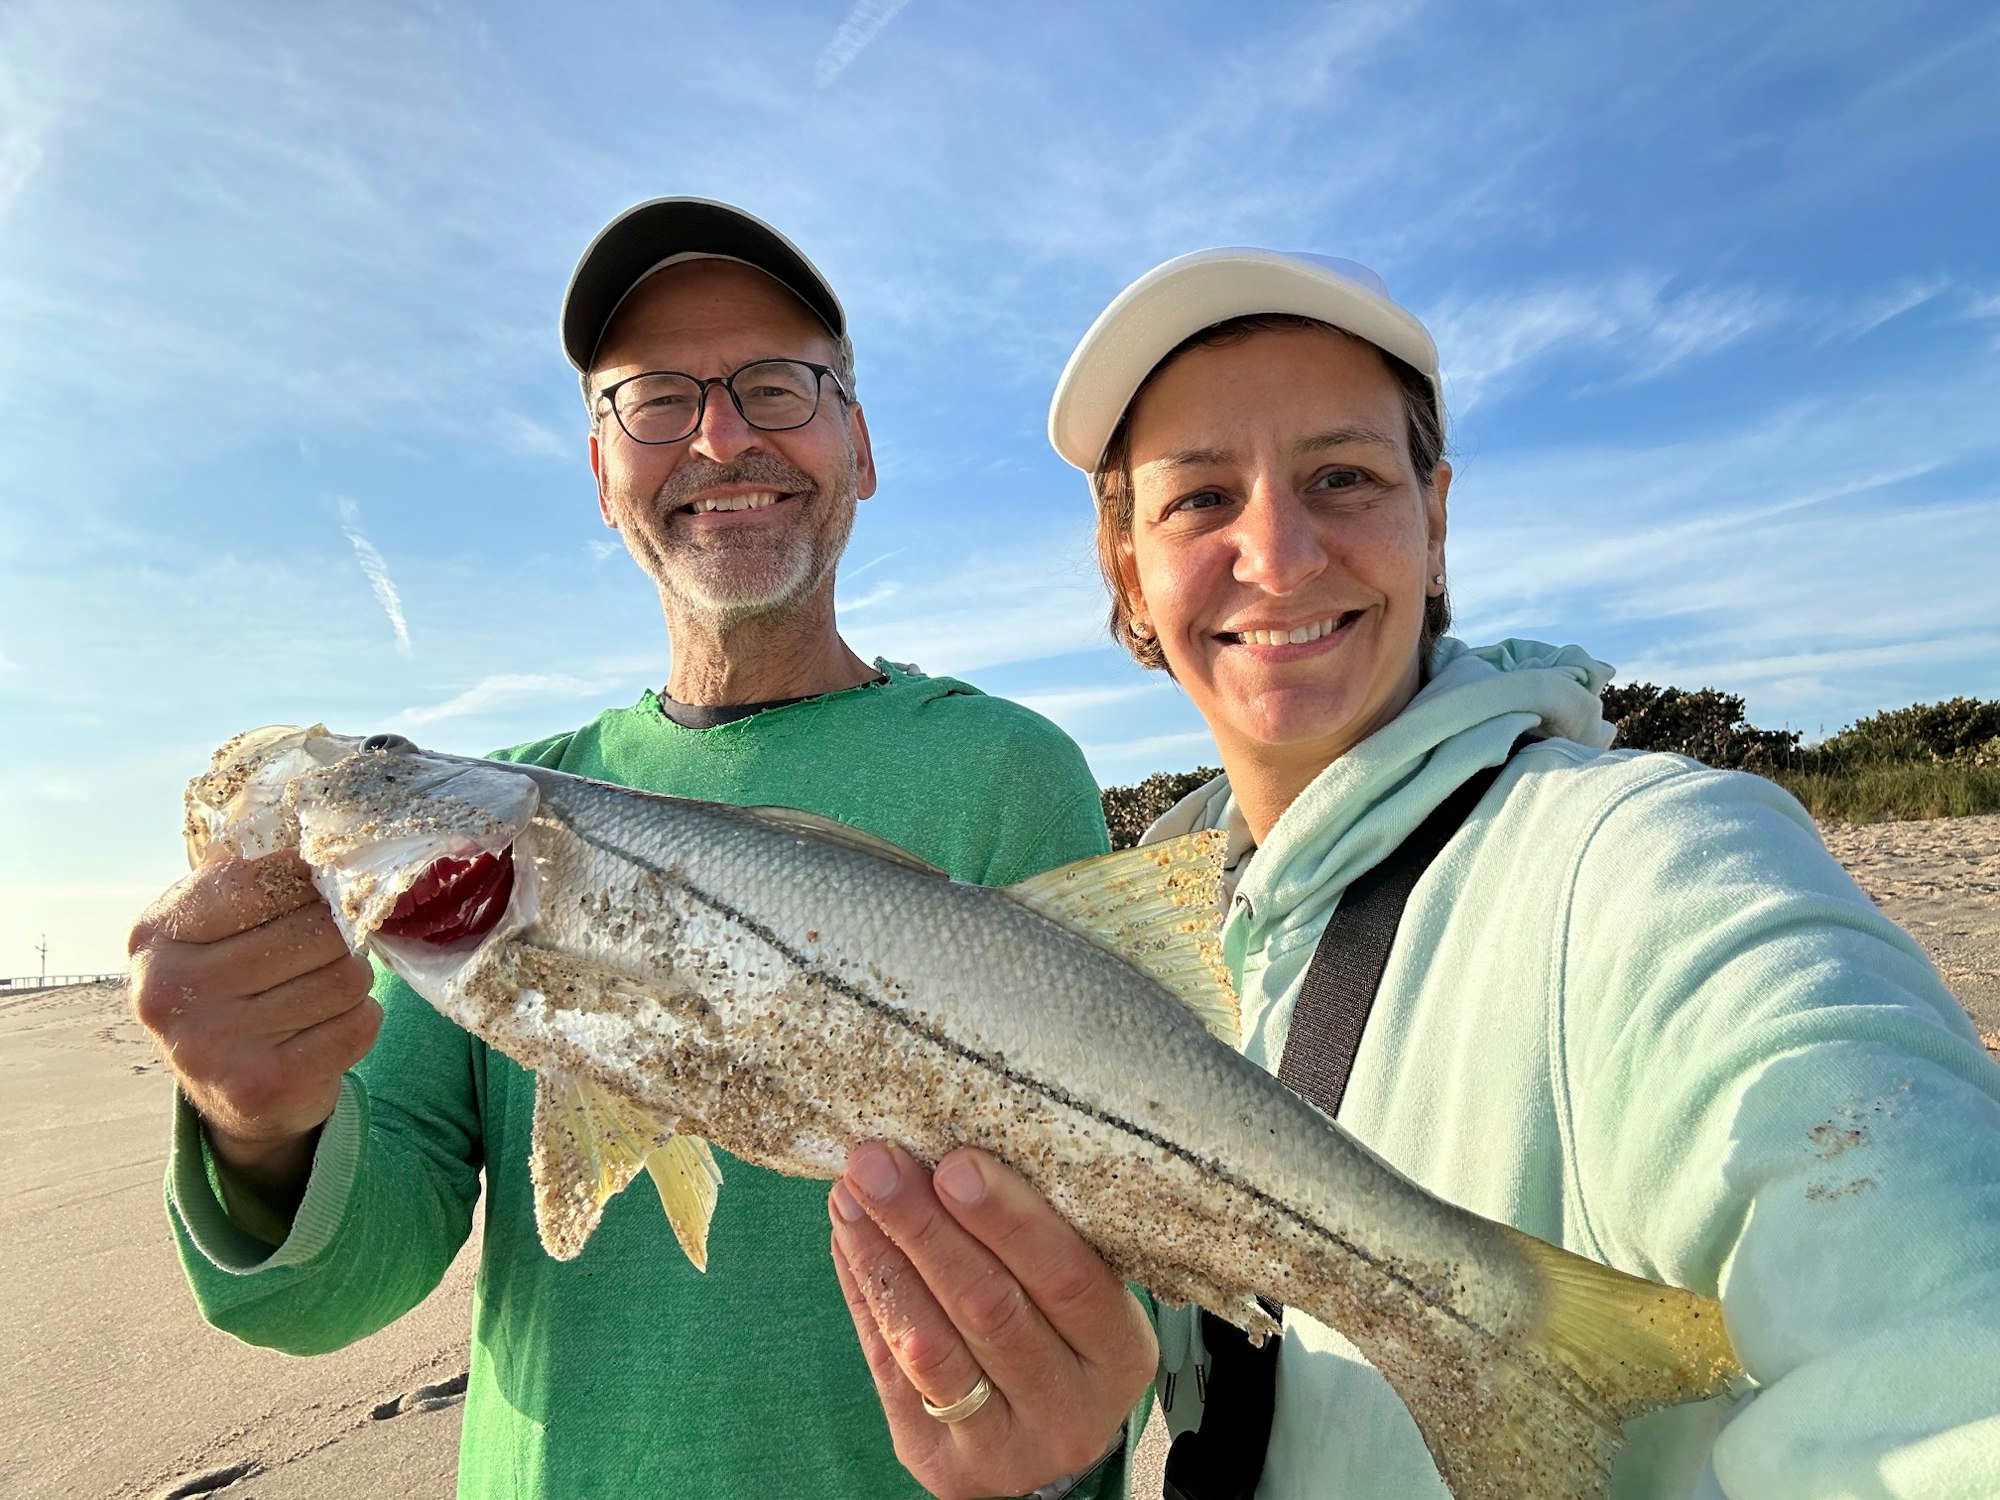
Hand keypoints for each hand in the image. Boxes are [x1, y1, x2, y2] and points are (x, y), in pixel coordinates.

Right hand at [128, 851, 379, 1202]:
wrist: (233, 1093)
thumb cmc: (234, 986)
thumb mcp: (214, 926)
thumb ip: (251, 879)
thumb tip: (321, 839)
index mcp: (155, 936)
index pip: (261, 880)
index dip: (309, 878)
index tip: (318, 885)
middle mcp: (170, 992)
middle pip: (316, 928)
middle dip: (338, 934)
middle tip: (324, 949)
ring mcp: (211, 1045)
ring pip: (345, 976)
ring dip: (351, 978)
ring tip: (323, 989)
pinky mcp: (262, 1085)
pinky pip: (358, 1023)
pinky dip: (360, 1019)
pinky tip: (329, 1026)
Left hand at [829, 1142, 1155, 1499]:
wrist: (1041, 1449)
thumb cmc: (1059, 1340)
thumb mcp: (1078, 1299)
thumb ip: (1032, 1240)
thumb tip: (945, 1149)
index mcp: (1119, 1353)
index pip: (1070, 1277)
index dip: (1011, 1219)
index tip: (956, 1161)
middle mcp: (1070, 1408)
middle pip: (991, 1309)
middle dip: (926, 1227)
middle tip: (877, 1163)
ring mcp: (1005, 1447)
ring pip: (934, 1348)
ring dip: (883, 1260)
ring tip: (849, 1196)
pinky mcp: (941, 1464)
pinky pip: (892, 1376)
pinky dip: (866, 1300)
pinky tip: (848, 1243)